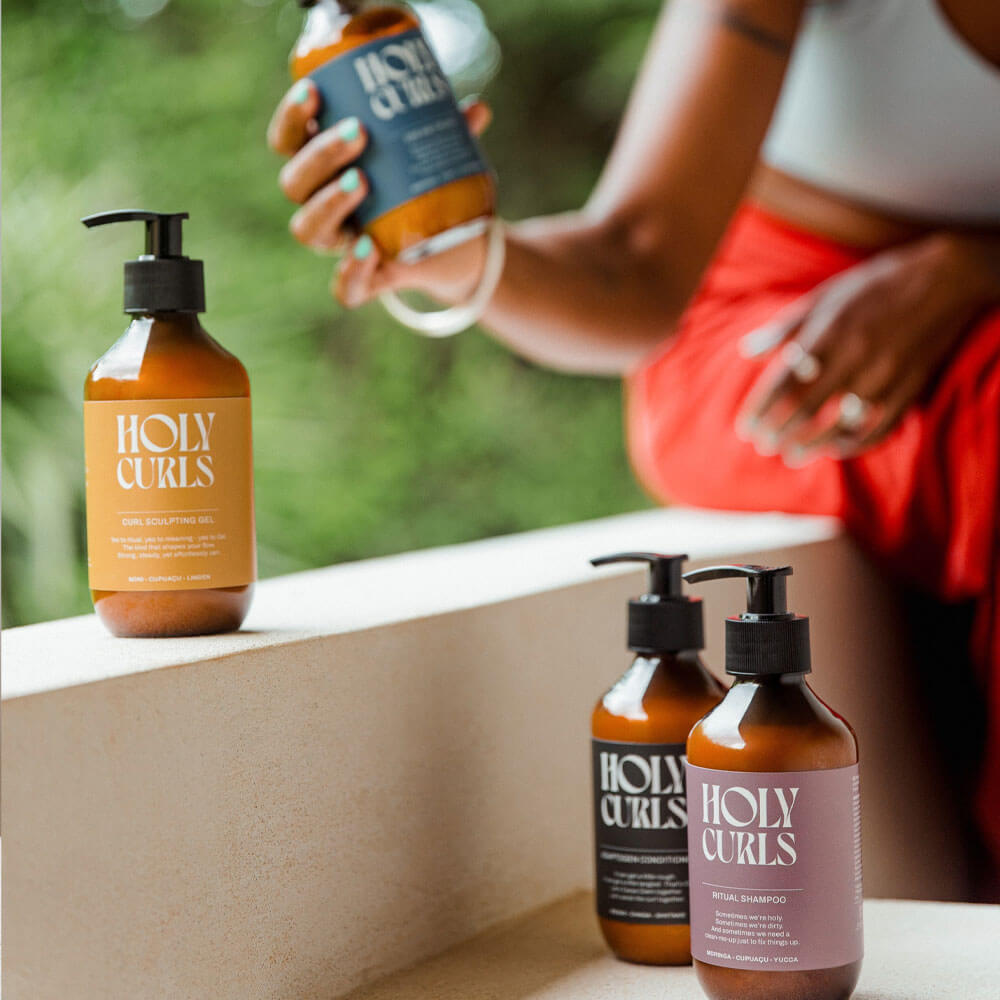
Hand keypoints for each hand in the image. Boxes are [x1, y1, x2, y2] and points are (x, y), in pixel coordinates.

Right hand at [267, 80, 492, 307]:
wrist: (458, 240)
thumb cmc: (432, 181)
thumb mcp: (438, 149)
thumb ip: (451, 129)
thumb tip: (478, 110)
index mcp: (326, 167)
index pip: (289, 140)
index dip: (292, 116)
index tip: (314, 90)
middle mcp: (322, 205)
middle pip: (295, 183)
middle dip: (321, 154)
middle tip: (358, 132)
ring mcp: (340, 245)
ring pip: (308, 229)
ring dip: (329, 203)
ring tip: (362, 182)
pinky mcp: (366, 280)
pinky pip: (345, 288)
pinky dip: (351, 271)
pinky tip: (368, 247)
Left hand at [736, 233, 996, 464]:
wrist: (945, 277)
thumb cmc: (874, 286)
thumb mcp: (825, 297)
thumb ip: (785, 327)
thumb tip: (746, 351)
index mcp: (827, 333)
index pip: (784, 382)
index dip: (761, 409)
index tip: (744, 429)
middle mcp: (853, 358)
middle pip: (807, 407)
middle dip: (779, 432)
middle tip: (762, 447)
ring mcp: (884, 376)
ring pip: (841, 424)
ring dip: (812, 445)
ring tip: (791, 456)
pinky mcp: (909, 388)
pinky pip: (880, 427)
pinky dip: (856, 443)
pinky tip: (836, 448)